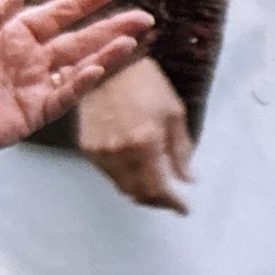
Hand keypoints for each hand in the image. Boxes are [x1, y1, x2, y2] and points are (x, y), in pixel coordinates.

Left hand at [0, 0, 150, 158]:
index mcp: (14, 35)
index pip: (56, 14)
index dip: (82, 3)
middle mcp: (33, 58)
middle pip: (80, 39)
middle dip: (111, 28)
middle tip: (142, 17)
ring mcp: (38, 85)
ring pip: (81, 65)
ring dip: (107, 54)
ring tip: (132, 41)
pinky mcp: (38, 111)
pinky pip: (67, 94)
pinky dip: (82, 82)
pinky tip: (97, 68)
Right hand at [74, 59, 193, 212]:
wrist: (109, 65)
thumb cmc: (146, 84)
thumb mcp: (174, 114)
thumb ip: (181, 152)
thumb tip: (188, 180)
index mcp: (144, 143)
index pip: (158, 189)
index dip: (172, 203)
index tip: (183, 209)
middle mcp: (118, 151)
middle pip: (138, 193)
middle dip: (157, 201)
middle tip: (171, 200)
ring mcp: (99, 150)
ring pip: (121, 186)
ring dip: (140, 191)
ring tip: (157, 186)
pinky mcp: (87, 146)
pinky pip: (108, 173)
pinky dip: (124, 177)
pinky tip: (137, 169)